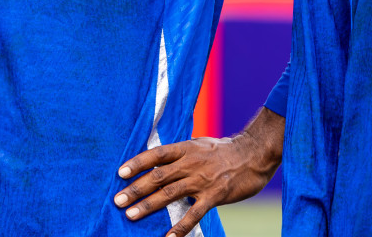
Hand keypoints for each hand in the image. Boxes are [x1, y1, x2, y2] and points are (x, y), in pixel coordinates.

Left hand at [114, 108, 282, 235]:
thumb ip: (178, 153)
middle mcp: (189, 164)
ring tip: (131, 215)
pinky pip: (194, 214)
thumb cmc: (222, 150)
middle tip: (118, 201)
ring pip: (169, 194)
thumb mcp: (197, 144)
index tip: (120, 173)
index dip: (137, 163)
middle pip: (157, 177)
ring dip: (148, 206)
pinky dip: (181, 226)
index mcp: (183, 149)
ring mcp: (202, 181)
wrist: (254, 154)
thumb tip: (158, 160)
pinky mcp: (215, 196)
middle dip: (135, 189)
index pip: (155, 155)